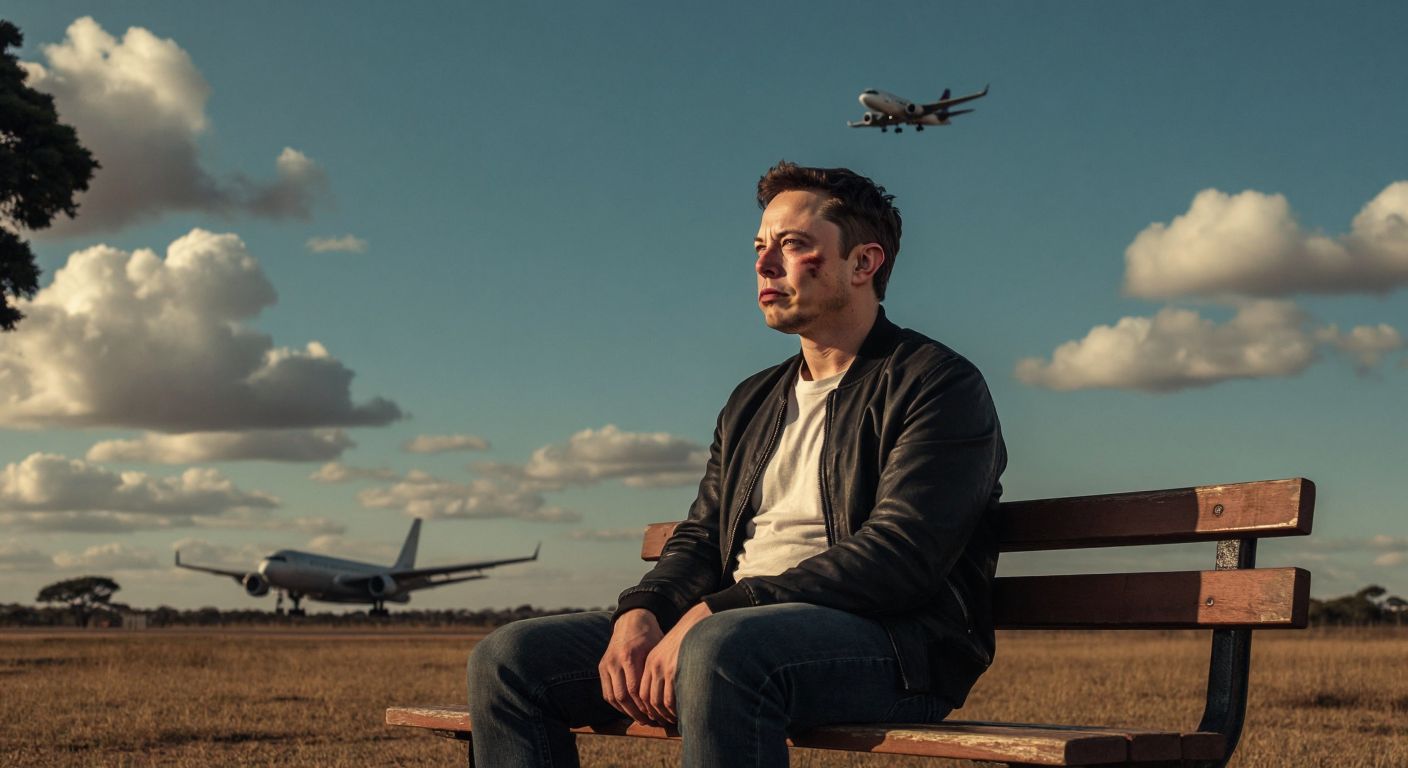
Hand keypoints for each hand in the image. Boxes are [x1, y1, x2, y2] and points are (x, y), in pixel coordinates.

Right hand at [598, 609, 662, 723]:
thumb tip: (669, 698)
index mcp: (630, 655)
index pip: (635, 689)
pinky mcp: (602, 666)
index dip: (645, 706)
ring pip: (613, 697)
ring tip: (641, 720)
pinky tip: (630, 711)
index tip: (657, 715)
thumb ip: (658, 671)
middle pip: (623, 696)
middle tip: (650, 722)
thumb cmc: (651, 636)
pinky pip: (606, 693)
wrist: (632, 620)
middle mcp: (615, 660)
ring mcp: (606, 664)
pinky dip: (617, 705)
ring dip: (627, 712)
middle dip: (637, 713)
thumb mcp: (658, 649)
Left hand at [639, 602, 712, 724]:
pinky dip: (673, 711)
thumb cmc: (687, 639)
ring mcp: (664, 669)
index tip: (651, 716)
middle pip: (645, 698)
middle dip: (652, 714)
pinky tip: (679, 713)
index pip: (640, 691)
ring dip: (663, 715)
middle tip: (659, 722)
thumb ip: (662, 669)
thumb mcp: (669, 652)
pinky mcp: (675, 671)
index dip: (645, 707)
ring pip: (657, 702)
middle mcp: (654, 665)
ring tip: (672, 720)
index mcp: (649, 661)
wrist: (698, 623)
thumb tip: (662, 692)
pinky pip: (670, 699)